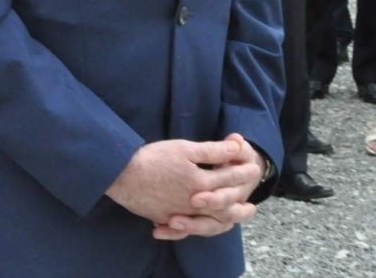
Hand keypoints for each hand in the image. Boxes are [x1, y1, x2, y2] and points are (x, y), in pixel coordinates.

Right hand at [105, 136, 259, 235]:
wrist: (122, 175)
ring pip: (209, 221)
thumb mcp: (184, 149)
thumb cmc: (153, 158)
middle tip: (252, 205)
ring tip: (233, 219)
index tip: (253, 167)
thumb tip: (237, 146)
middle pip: (224, 206)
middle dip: (239, 202)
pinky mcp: (166, 219)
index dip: (242, 171)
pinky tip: (201, 225)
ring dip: (224, 220)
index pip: (228, 178)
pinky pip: (188, 230)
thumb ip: (212, 151)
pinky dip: (199, 228)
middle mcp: (194, 202)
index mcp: (200, 182)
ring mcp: (180, 213)